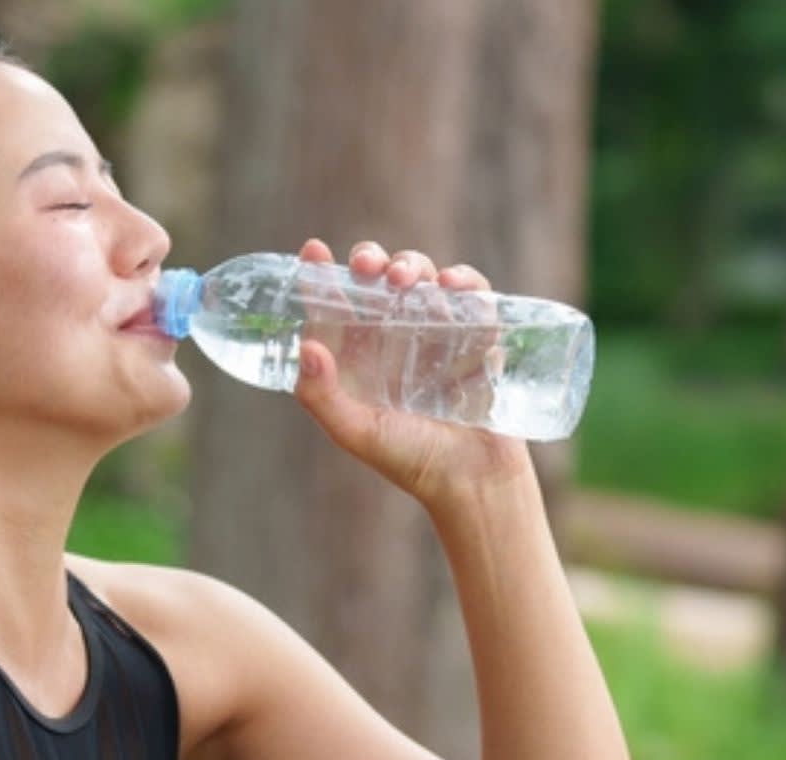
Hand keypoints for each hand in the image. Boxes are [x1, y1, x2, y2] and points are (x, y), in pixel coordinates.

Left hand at [290, 237, 534, 508]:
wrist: (472, 482)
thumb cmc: (411, 461)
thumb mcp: (356, 432)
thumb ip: (322, 397)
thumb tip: (306, 347)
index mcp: (361, 354)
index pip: (338, 303)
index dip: (323, 275)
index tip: (313, 250)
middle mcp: (397, 338)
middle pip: (382, 277)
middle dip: (374, 260)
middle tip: (370, 267)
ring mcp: (440, 334)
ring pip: (426, 277)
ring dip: (416, 265)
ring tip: (406, 279)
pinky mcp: (479, 339)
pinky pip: (475, 298)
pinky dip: (467, 283)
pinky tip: (454, 285)